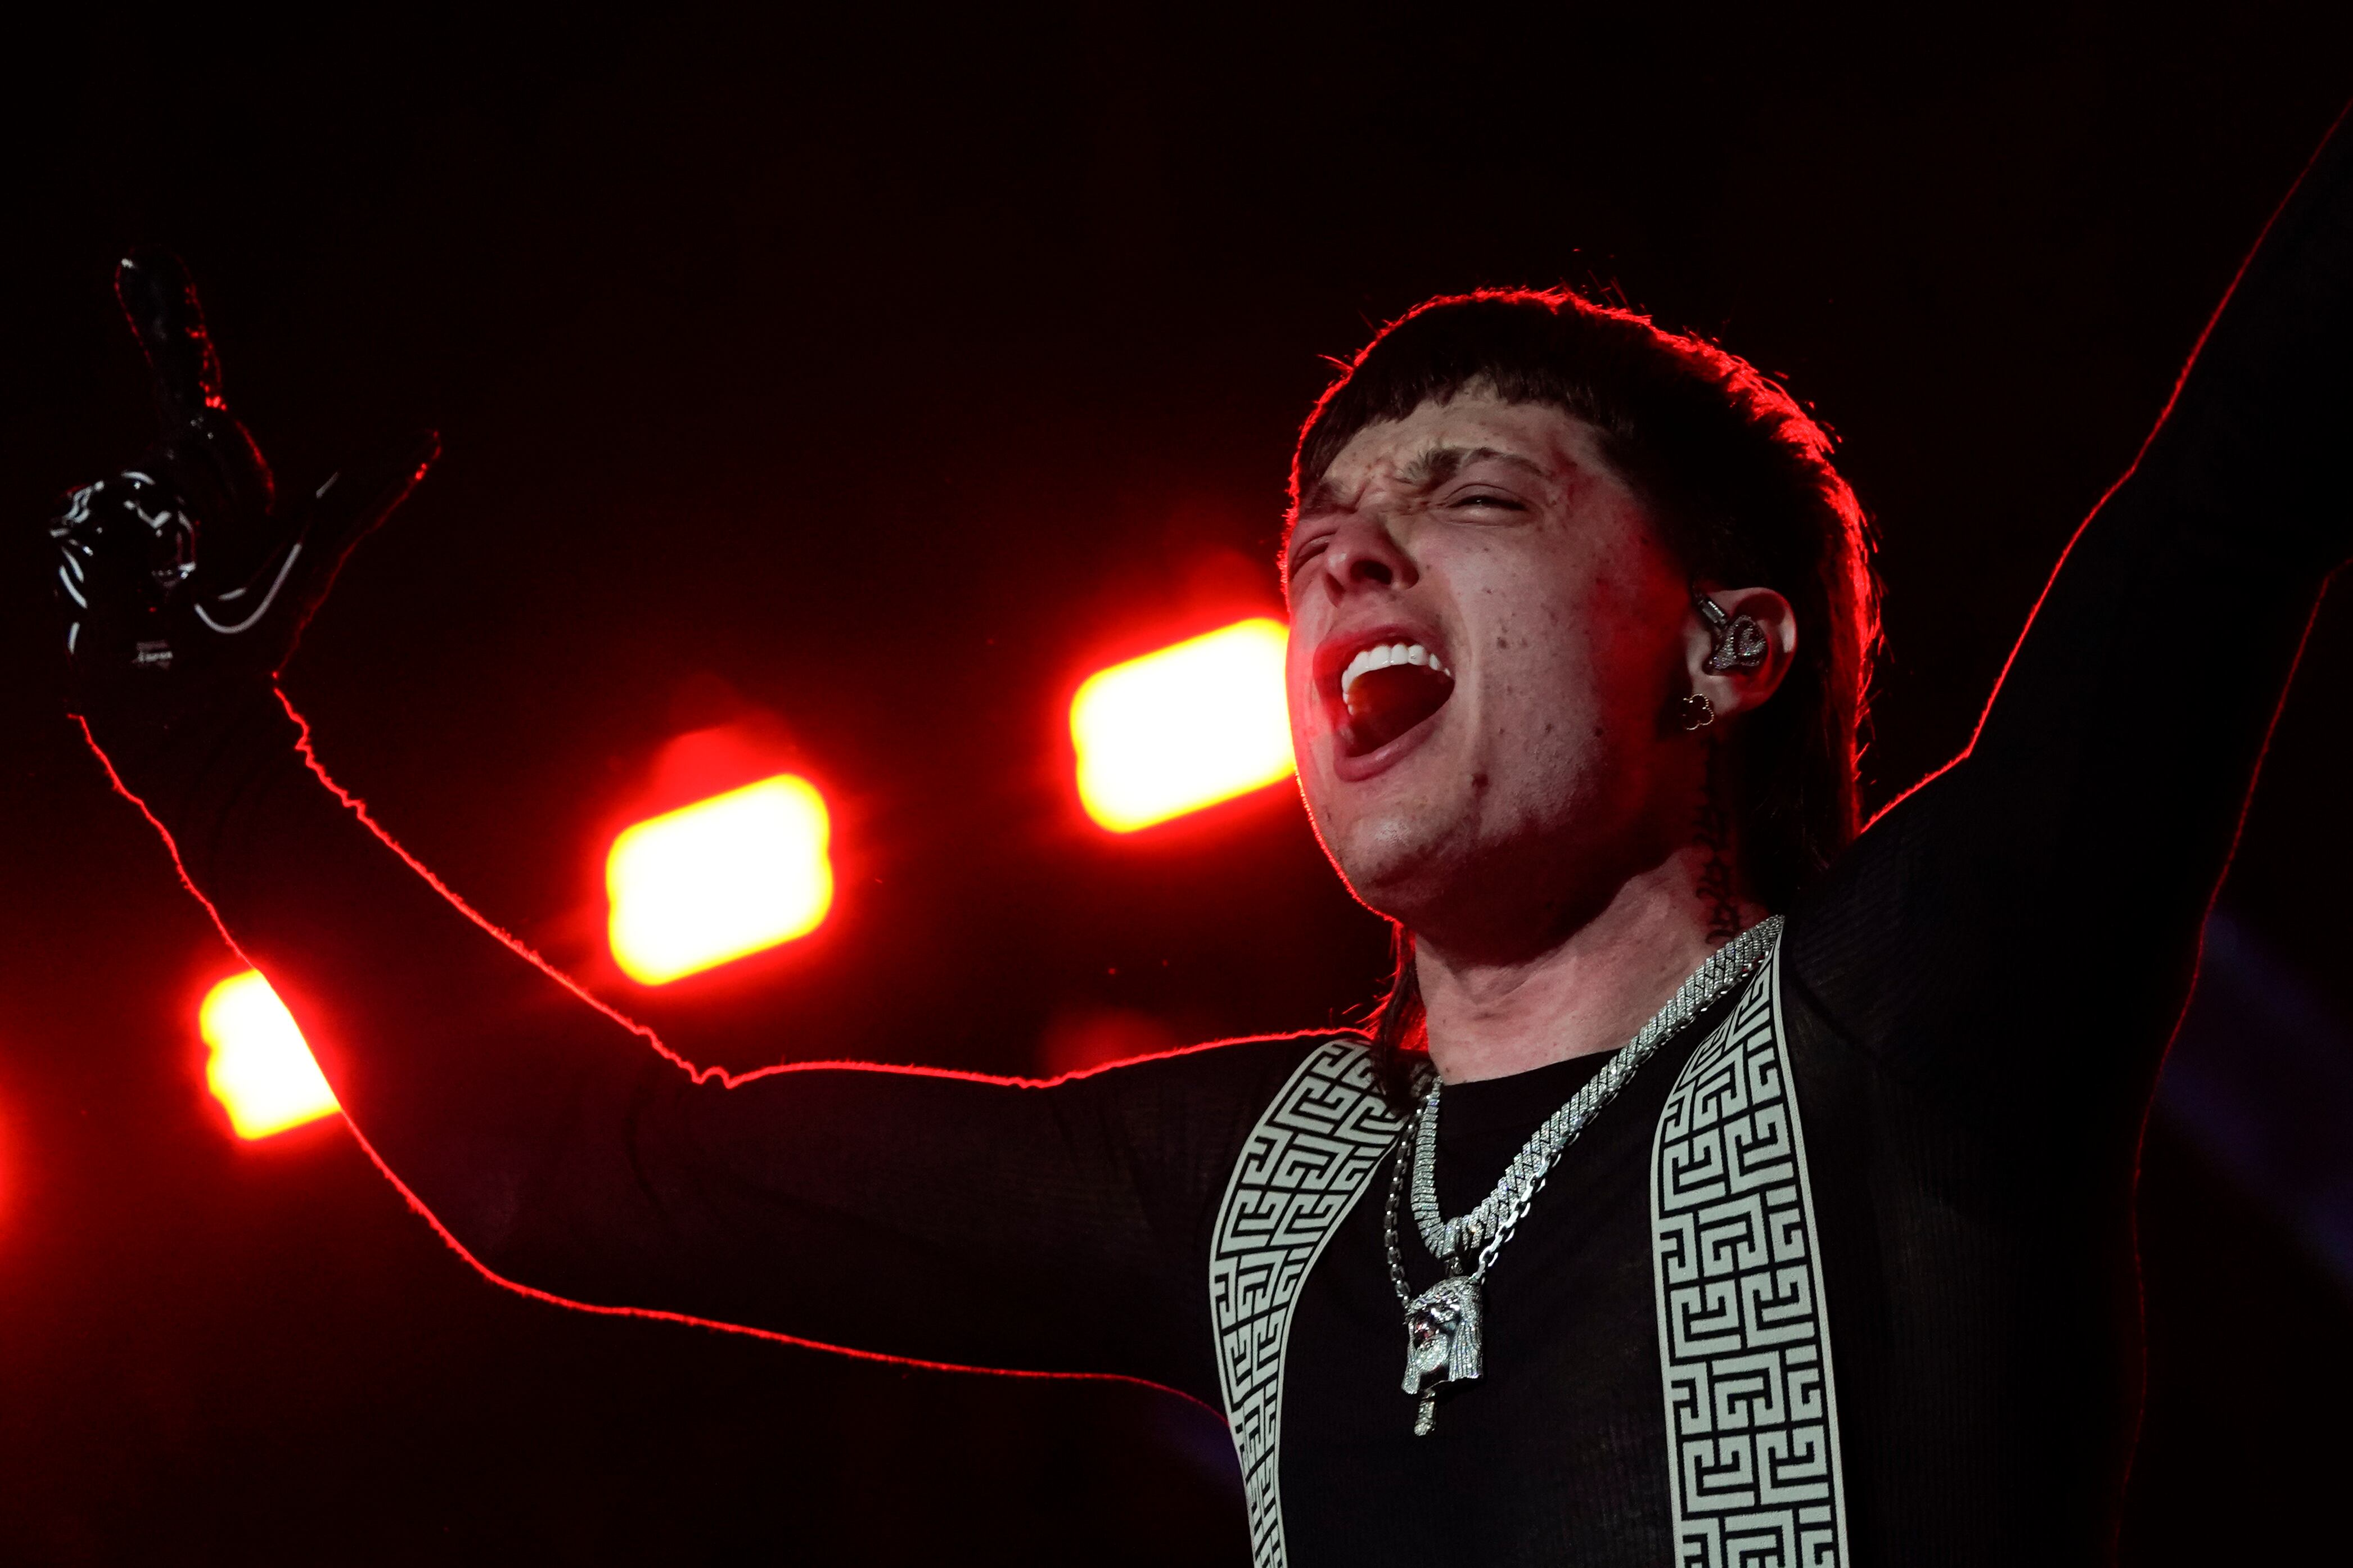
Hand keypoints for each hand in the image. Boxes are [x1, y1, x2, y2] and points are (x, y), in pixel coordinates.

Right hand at [47, 249, 437, 706]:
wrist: (183, 713)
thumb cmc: (250, 648)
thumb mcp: (313, 560)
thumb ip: (358, 499)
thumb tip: (424, 439)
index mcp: (222, 486)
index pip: (195, 390)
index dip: (167, 324)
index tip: (139, 261)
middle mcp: (167, 490)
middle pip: (181, 426)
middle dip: (198, 485)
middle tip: (207, 550)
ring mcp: (121, 515)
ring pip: (136, 479)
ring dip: (160, 538)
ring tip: (175, 587)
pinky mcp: (82, 547)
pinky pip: (83, 524)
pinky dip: (108, 561)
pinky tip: (133, 598)